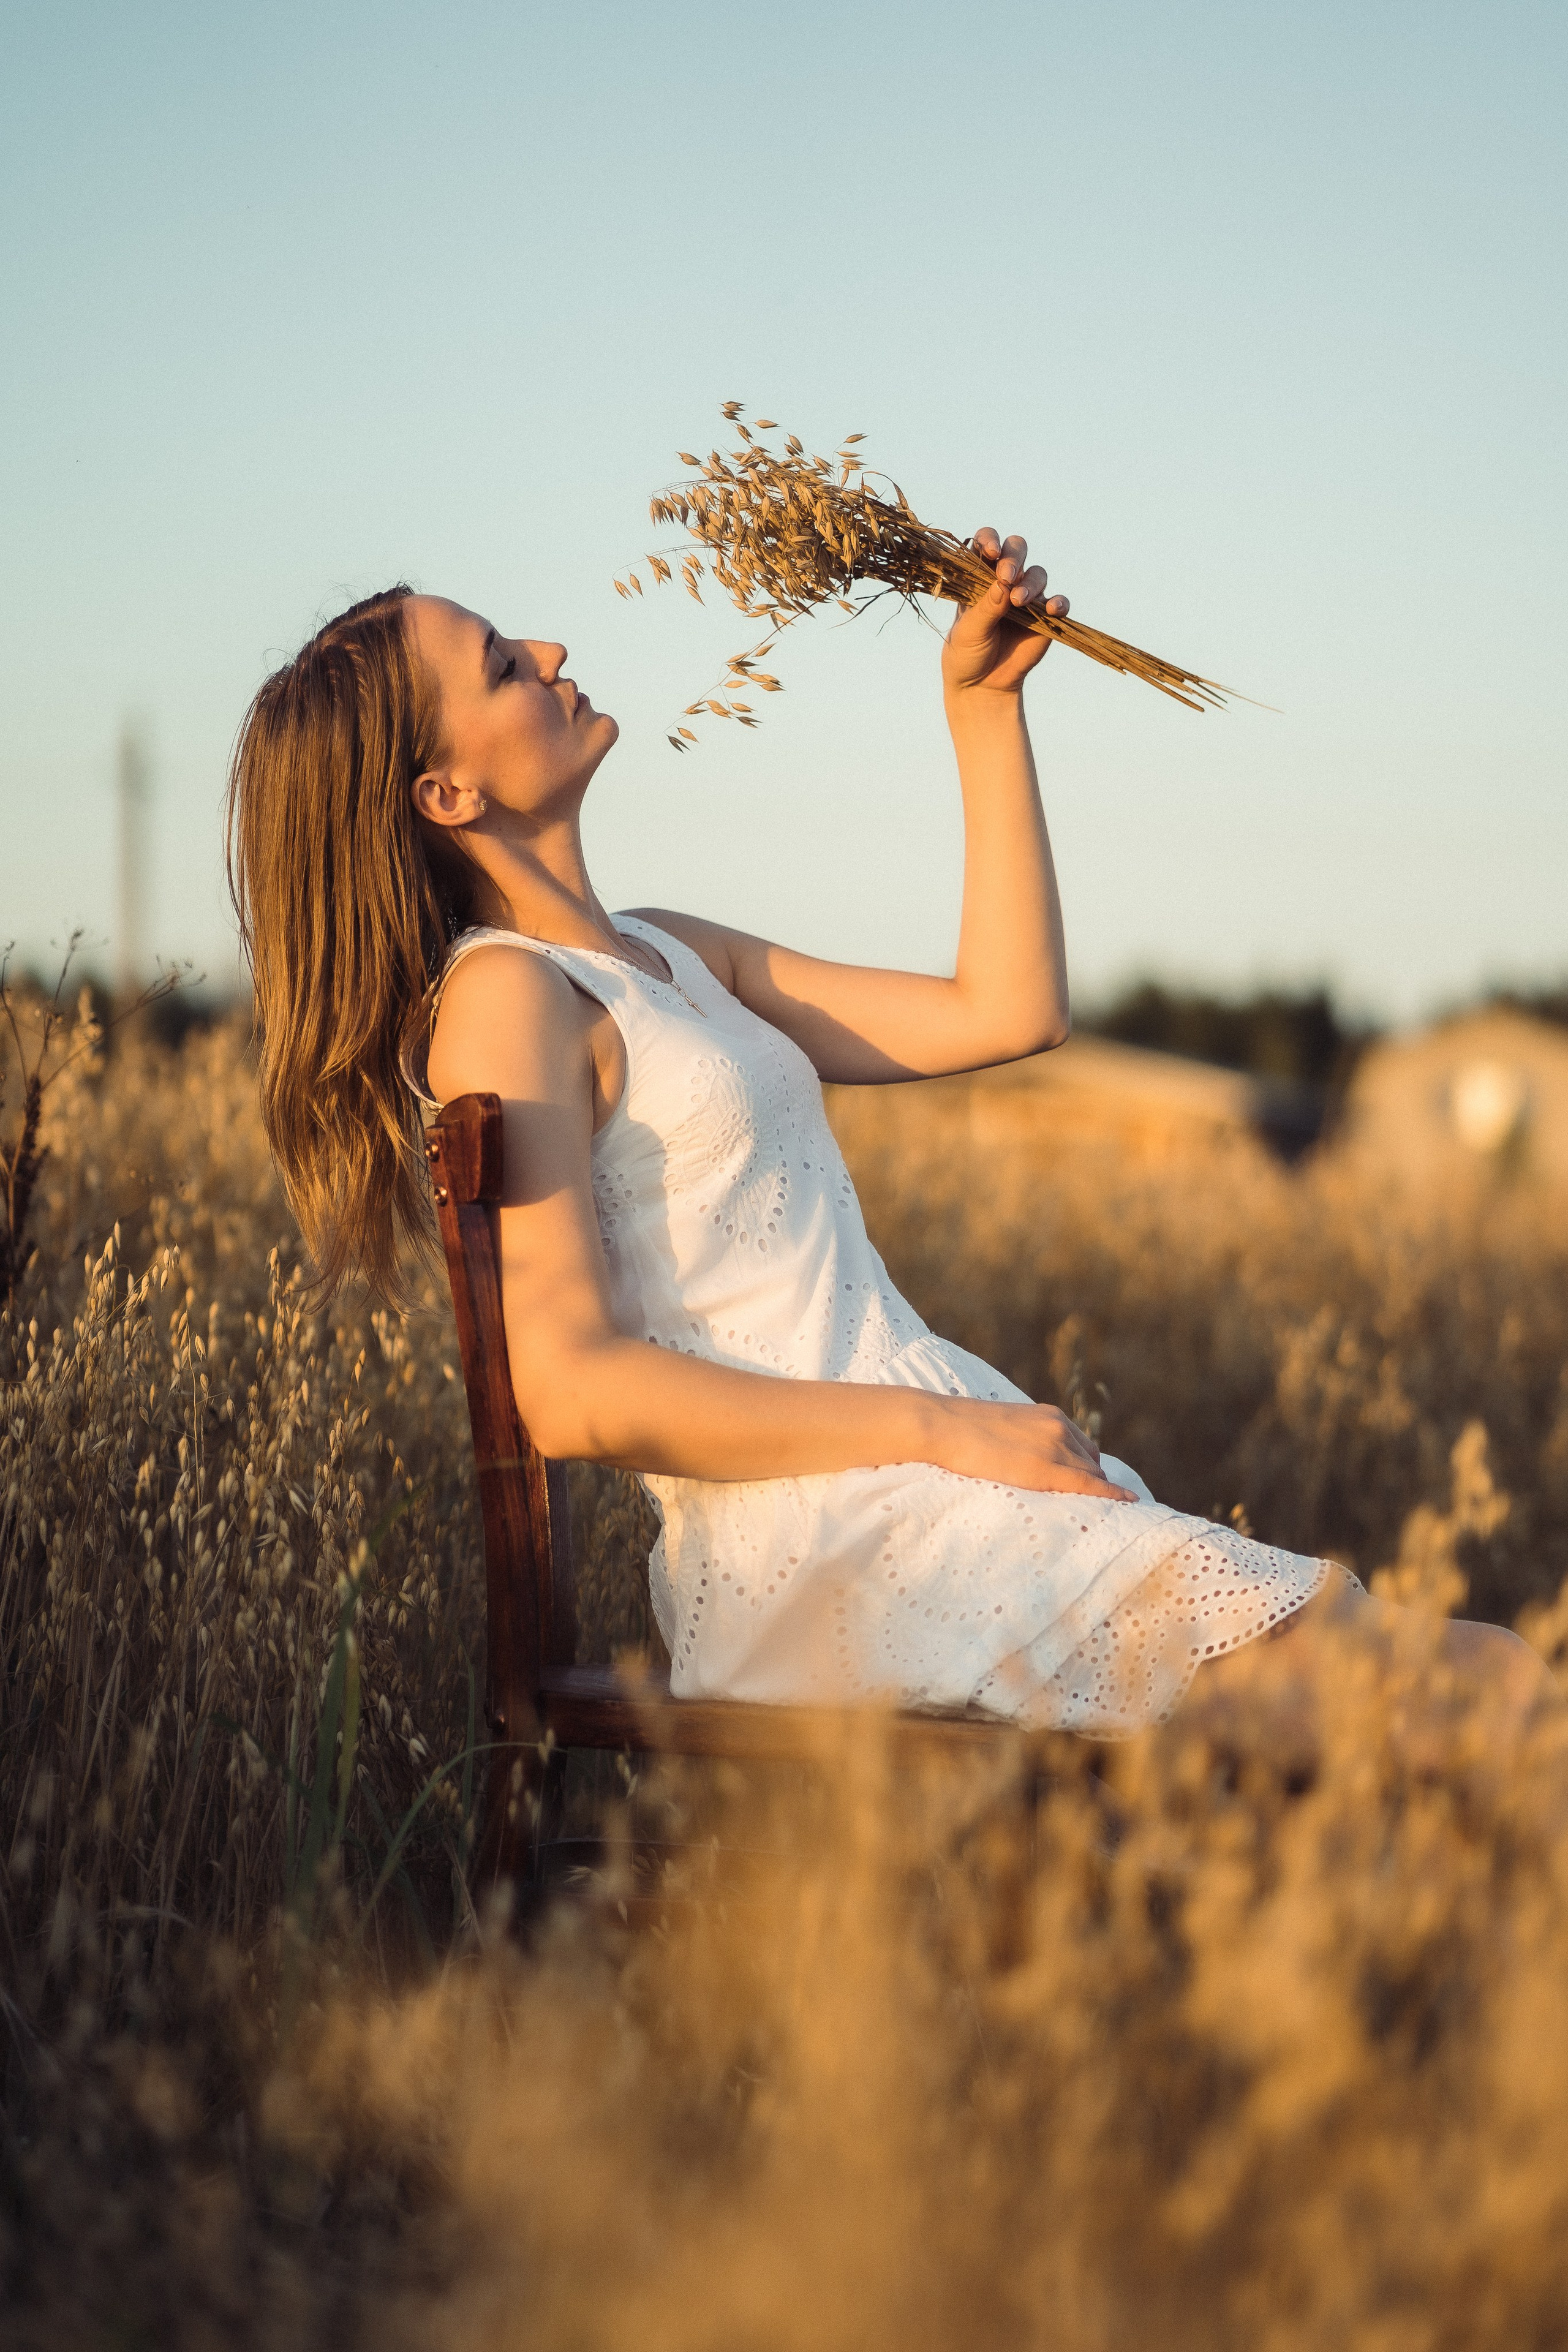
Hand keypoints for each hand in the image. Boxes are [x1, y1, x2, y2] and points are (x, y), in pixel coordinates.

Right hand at [932, 1396, 1137, 1502]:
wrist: (941, 1425)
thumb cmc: (958, 1429)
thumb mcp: (1002, 1426)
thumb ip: (1022, 1438)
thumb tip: (1020, 1457)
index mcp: (1048, 1415)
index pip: (1083, 1446)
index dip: (1087, 1469)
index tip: (1093, 1483)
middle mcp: (1059, 1428)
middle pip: (1092, 1463)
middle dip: (1092, 1482)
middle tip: (1088, 1506)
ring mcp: (1055, 1446)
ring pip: (1092, 1476)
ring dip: (1094, 1492)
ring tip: (1096, 1514)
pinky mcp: (1046, 1469)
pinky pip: (1090, 1485)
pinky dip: (1112, 1494)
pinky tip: (1127, 1503)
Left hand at [941, 528, 1069, 700]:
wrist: (981, 686)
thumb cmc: (967, 653)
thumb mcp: (969, 631)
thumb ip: (986, 607)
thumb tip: (1004, 583)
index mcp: (979, 576)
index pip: (987, 544)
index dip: (991, 540)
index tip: (991, 552)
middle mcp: (1005, 580)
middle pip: (1017, 549)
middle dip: (1014, 557)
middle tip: (1007, 577)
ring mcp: (1027, 597)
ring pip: (1038, 574)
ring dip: (1031, 583)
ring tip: (1019, 602)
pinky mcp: (1045, 617)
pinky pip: (1059, 603)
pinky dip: (1059, 603)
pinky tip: (1053, 610)